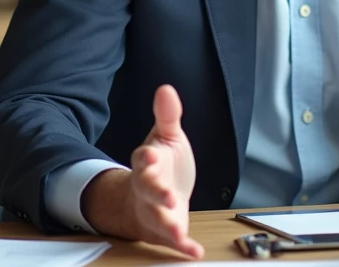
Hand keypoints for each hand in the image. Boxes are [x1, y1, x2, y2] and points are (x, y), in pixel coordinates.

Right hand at [81, 85, 203, 257]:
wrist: (151, 198)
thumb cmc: (161, 166)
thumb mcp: (167, 137)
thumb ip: (167, 116)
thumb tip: (166, 88)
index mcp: (148, 163)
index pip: (144, 159)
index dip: (147, 159)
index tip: (151, 157)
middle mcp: (148, 189)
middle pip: (149, 191)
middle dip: (156, 194)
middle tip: (167, 197)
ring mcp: (155, 212)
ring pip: (157, 219)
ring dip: (167, 225)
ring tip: (177, 231)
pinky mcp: (165, 231)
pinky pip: (172, 240)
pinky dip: (182, 247)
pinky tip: (194, 251)